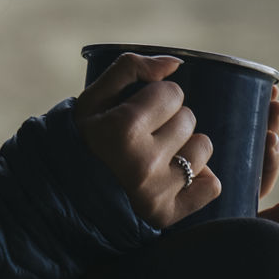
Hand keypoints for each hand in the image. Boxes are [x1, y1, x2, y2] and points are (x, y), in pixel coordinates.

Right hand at [74, 54, 221, 228]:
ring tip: (156, 154)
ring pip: (203, 149)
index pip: (173, 93)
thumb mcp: (96, 95)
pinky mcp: (166, 214)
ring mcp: (156, 193)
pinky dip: (198, 178)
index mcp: (123, 129)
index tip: (136, 110)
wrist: (67, 190)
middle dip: (170, 120)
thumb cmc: (86, 136)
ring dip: (185, 146)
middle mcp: (142, 164)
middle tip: (143, 134)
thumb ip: (131, 67)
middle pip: (189, 119)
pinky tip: (171, 176)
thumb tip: (175, 64)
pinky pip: (211, 186)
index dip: (156, 97)